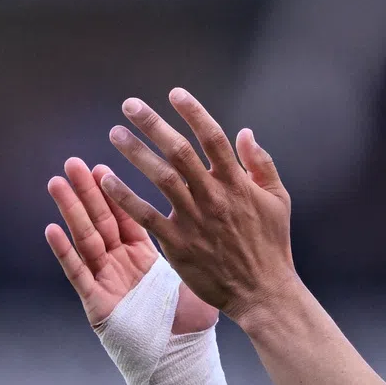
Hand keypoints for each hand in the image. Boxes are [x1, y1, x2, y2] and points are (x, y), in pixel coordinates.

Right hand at [46, 158, 217, 332]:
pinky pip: (79, 274)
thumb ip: (203, 243)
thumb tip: (222, 216)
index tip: (102, 163)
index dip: (114, 191)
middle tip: (73, 162)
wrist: (182, 361)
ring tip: (57, 182)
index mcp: (146, 257)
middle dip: (87, 192)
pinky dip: (64, 252)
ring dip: (70, 211)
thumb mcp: (199, 274)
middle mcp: (122, 266)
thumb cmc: (193, 323)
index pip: (127, 216)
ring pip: (86, 240)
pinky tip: (52, 228)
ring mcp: (108, 283)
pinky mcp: (98, 303)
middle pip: (102, 221)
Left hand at [96, 87, 294, 322]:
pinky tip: (107, 180)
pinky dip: (125, 197)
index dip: (193, 113)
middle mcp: (214, 196)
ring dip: (135, 152)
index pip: (213, 138)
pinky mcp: (178, 244)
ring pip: (159, 178)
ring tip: (115, 133)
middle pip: (179, 151)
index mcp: (238, 183)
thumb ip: (262, 164)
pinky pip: (145, 216)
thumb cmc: (272, 245)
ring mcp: (194, 220)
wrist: (262, 291)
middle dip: (153, 124)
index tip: (174, 93)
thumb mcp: (278, 199)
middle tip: (130, 105)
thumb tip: (245, 132)